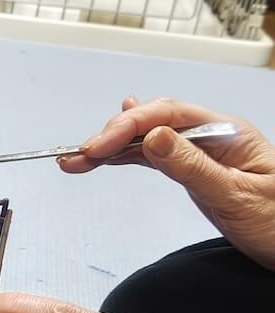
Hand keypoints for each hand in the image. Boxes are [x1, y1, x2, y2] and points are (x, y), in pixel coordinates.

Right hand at [59, 97, 274, 269]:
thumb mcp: (237, 197)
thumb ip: (193, 166)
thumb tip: (151, 136)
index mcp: (227, 132)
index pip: (167, 115)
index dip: (127, 126)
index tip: (97, 146)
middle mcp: (211, 136)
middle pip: (151, 122)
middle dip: (110, 135)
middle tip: (79, 155)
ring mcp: (201, 152)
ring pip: (146, 139)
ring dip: (110, 147)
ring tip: (75, 159)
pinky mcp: (194, 170)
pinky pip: (153, 156)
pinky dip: (125, 156)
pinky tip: (106, 151)